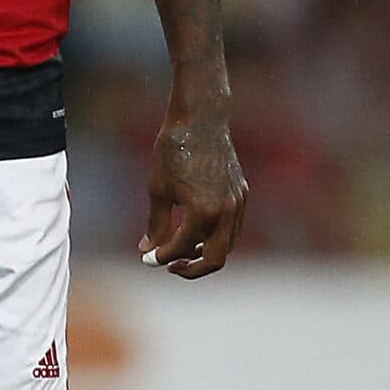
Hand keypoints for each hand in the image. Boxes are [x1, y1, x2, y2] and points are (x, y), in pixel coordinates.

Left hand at [140, 92, 247, 278]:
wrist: (200, 120)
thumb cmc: (173, 151)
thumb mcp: (157, 189)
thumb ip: (155, 225)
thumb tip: (147, 250)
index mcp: (203, 212)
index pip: (182, 248)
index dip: (162, 257)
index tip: (147, 258)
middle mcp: (226, 212)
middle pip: (216, 259)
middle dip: (192, 268)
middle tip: (171, 266)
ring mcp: (238, 204)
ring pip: (228, 245)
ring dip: (206, 252)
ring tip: (182, 248)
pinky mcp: (242, 194)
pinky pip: (233, 227)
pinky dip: (217, 236)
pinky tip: (197, 230)